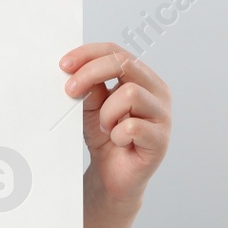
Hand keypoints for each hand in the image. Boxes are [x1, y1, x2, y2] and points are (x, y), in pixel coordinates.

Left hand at [60, 42, 170, 205]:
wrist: (112, 175)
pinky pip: (132, 127)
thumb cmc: (105, 137)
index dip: (88, 54)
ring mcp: (163, 115)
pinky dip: (117, 135)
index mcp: (142, 77)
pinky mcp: (161, 139)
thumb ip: (89, 85)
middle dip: (91, 73)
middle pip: (125, 63)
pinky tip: (118, 141)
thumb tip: (77, 68)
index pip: (117, 52)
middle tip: (70, 91)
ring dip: (107, 112)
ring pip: (130, 93)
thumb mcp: (91, 105)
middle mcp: (157, 91)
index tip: (64, 64)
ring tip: (105, 127)